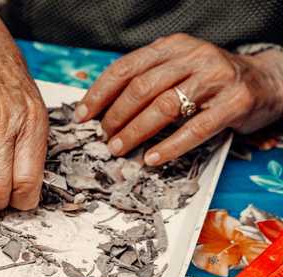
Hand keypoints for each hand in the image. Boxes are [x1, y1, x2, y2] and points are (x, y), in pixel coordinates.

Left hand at [77, 34, 282, 164]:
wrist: (266, 81)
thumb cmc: (210, 81)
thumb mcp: (177, 69)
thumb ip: (146, 80)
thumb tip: (100, 108)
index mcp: (173, 46)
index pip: (125, 68)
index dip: (99, 94)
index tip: (82, 115)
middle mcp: (194, 57)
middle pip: (141, 88)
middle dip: (116, 116)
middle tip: (103, 137)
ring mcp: (216, 78)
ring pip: (164, 107)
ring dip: (135, 132)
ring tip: (119, 149)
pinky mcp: (235, 102)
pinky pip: (196, 128)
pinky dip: (170, 146)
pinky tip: (152, 158)